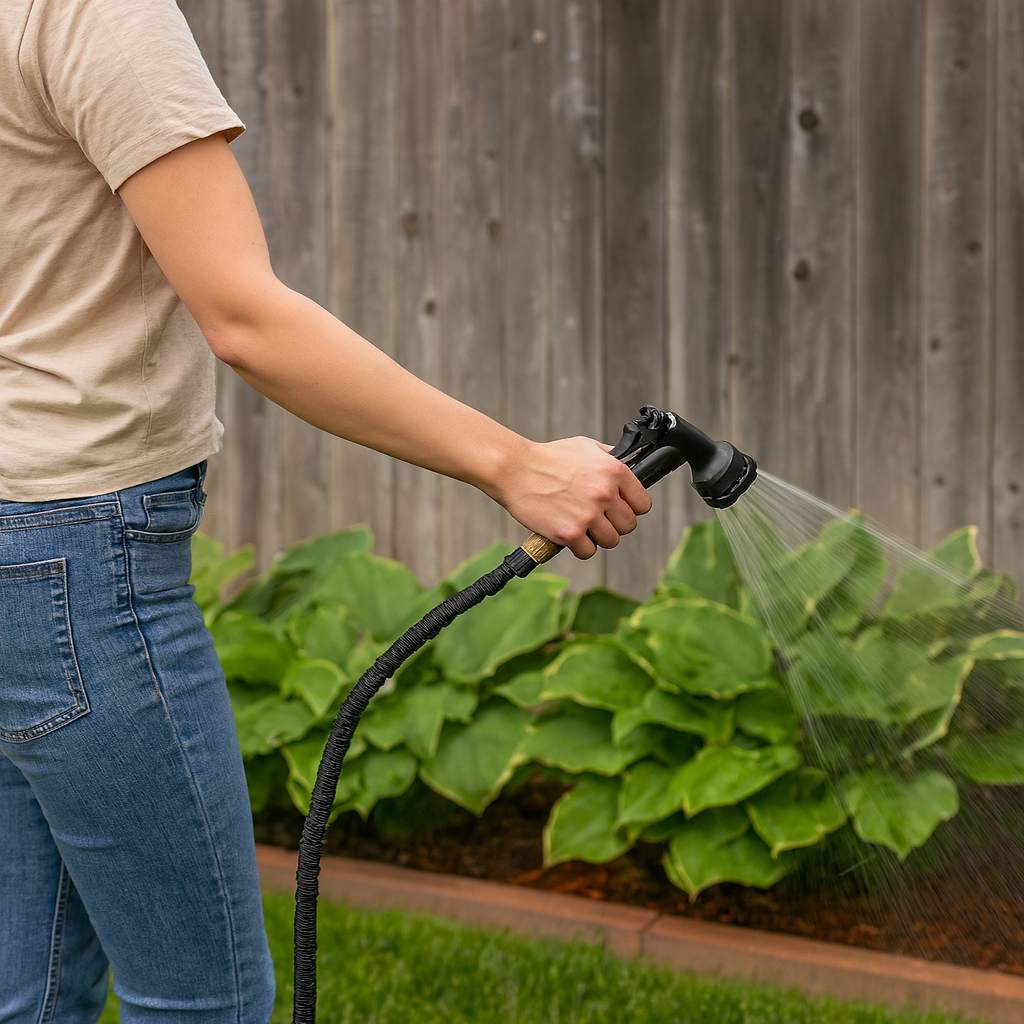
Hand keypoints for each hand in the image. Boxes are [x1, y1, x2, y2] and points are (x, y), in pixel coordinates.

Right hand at [491, 436, 651, 558]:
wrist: (515, 469)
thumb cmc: (549, 457)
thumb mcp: (586, 446)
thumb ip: (610, 457)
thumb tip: (629, 464)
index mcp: (615, 471)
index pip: (643, 504)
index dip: (631, 508)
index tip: (618, 508)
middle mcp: (605, 494)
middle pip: (628, 525)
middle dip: (613, 523)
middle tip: (596, 518)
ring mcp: (588, 515)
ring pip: (611, 541)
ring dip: (597, 537)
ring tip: (582, 526)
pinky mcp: (570, 533)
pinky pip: (588, 551)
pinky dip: (579, 547)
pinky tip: (569, 534)